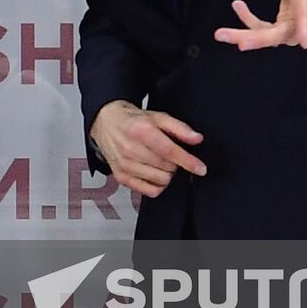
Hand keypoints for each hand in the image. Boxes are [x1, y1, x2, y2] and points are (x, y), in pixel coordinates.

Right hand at [89, 99, 204, 197]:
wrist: (106, 122)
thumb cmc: (133, 120)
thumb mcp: (158, 117)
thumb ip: (179, 128)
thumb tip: (197, 139)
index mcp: (141, 131)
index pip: (169, 151)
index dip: (188, 161)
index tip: (201, 168)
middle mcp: (130, 149)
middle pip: (167, 167)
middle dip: (175, 162)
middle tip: (169, 154)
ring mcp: (124, 165)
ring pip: (160, 180)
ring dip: (166, 173)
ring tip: (160, 162)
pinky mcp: (121, 177)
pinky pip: (149, 191)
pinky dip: (157, 185)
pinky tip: (154, 173)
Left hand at [214, 0, 306, 50]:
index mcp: (306, 7)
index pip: (305, 17)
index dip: (304, 28)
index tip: (305, 43)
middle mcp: (298, 24)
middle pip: (278, 35)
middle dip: (257, 39)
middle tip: (238, 43)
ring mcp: (287, 30)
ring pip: (266, 37)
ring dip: (244, 36)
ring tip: (221, 34)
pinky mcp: (278, 30)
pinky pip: (261, 30)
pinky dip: (248, 20)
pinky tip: (237, 5)